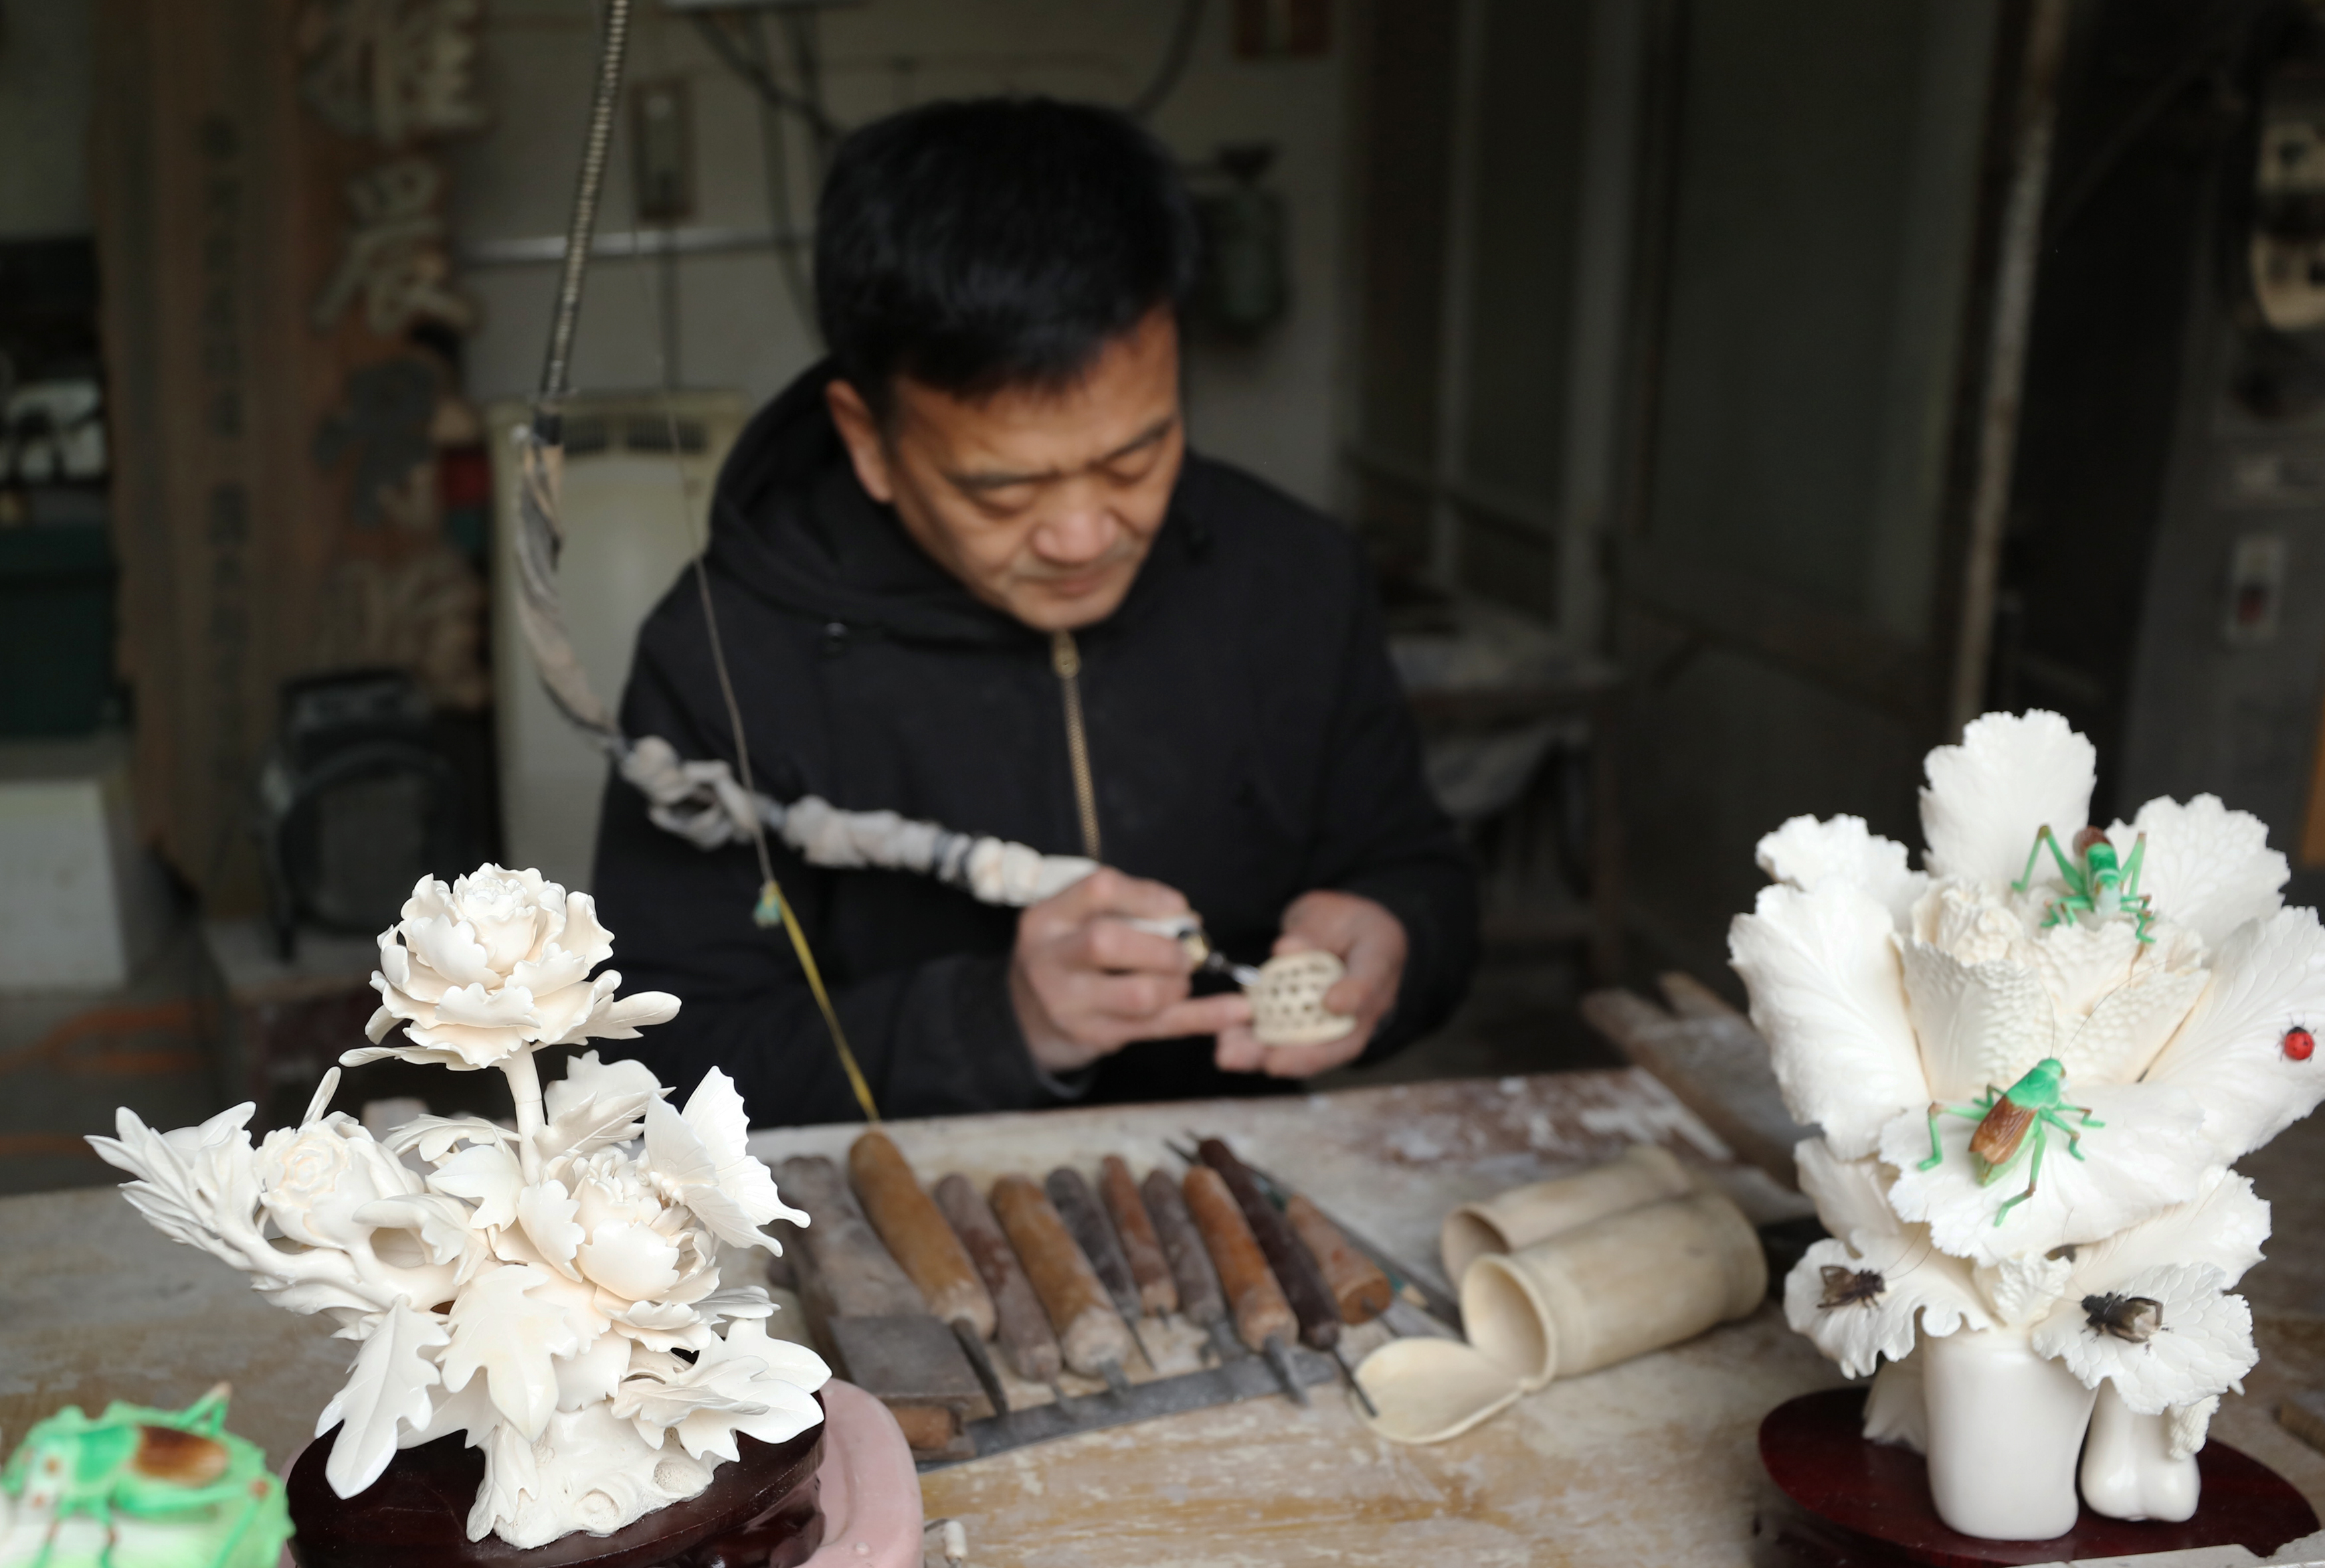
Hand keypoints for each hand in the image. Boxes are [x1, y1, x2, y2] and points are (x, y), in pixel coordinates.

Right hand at [1009, 868, 1252, 1074]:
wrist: (1023, 1019)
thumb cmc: (1066, 958)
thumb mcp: (1072, 924)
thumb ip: (1121, 913)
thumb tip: (1188, 920)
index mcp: (1046, 919)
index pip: (1098, 890)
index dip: (1147, 894)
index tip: (1178, 907)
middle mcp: (1050, 960)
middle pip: (1107, 943)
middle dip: (1161, 946)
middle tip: (1184, 953)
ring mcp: (1067, 1005)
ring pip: (1136, 994)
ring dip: (1175, 984)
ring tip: (1181, 981)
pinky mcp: (1093, 1037)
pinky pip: (1157, 1027)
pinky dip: (1202, 1017)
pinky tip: (1234, 1010)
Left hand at [1214, 891, 1406, 1078]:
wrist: (1343, 934)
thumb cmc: (1341, 922)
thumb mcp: (1330, 913)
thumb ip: (1312, 932)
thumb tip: (1285, 949)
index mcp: (1377, 966)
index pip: (1371, 983)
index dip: (1354, 996)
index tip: (1331, 1003)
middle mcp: (1362, 1007)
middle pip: (1340, 1040)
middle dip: (1304, 1055)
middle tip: (1273, 1063)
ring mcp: (1336, 1023)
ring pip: (1309, 1050)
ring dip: (1267, 1056)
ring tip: (1231, 1056)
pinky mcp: (1307, 1028)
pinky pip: (1284, 1043)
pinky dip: (1254, 1046)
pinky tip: (1225, 1047)